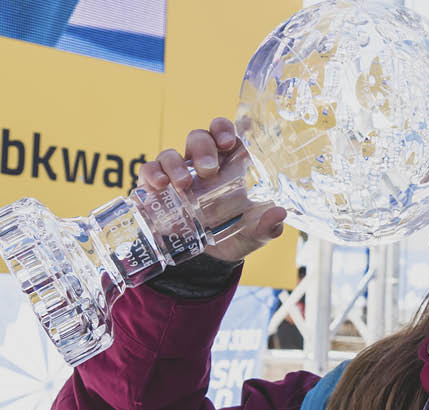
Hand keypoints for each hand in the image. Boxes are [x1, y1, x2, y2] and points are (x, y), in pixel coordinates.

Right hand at [136, 118, 287, 261]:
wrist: (205, 261)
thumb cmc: (232, 237)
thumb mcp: (253, 235)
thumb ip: (268, 226)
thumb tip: (279, 213)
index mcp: (229, 167)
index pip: (229, 136)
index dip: (229, 129)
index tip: (233, 136)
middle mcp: (202, 165)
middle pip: (201, 137)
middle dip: (205, 146)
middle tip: (210, 169)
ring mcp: (177, 174)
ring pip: (172, 152)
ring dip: (177, 164)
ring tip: (184, 185)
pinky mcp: (155, 187)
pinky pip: (149, 170)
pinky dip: (152, 173)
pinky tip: (161, 185)